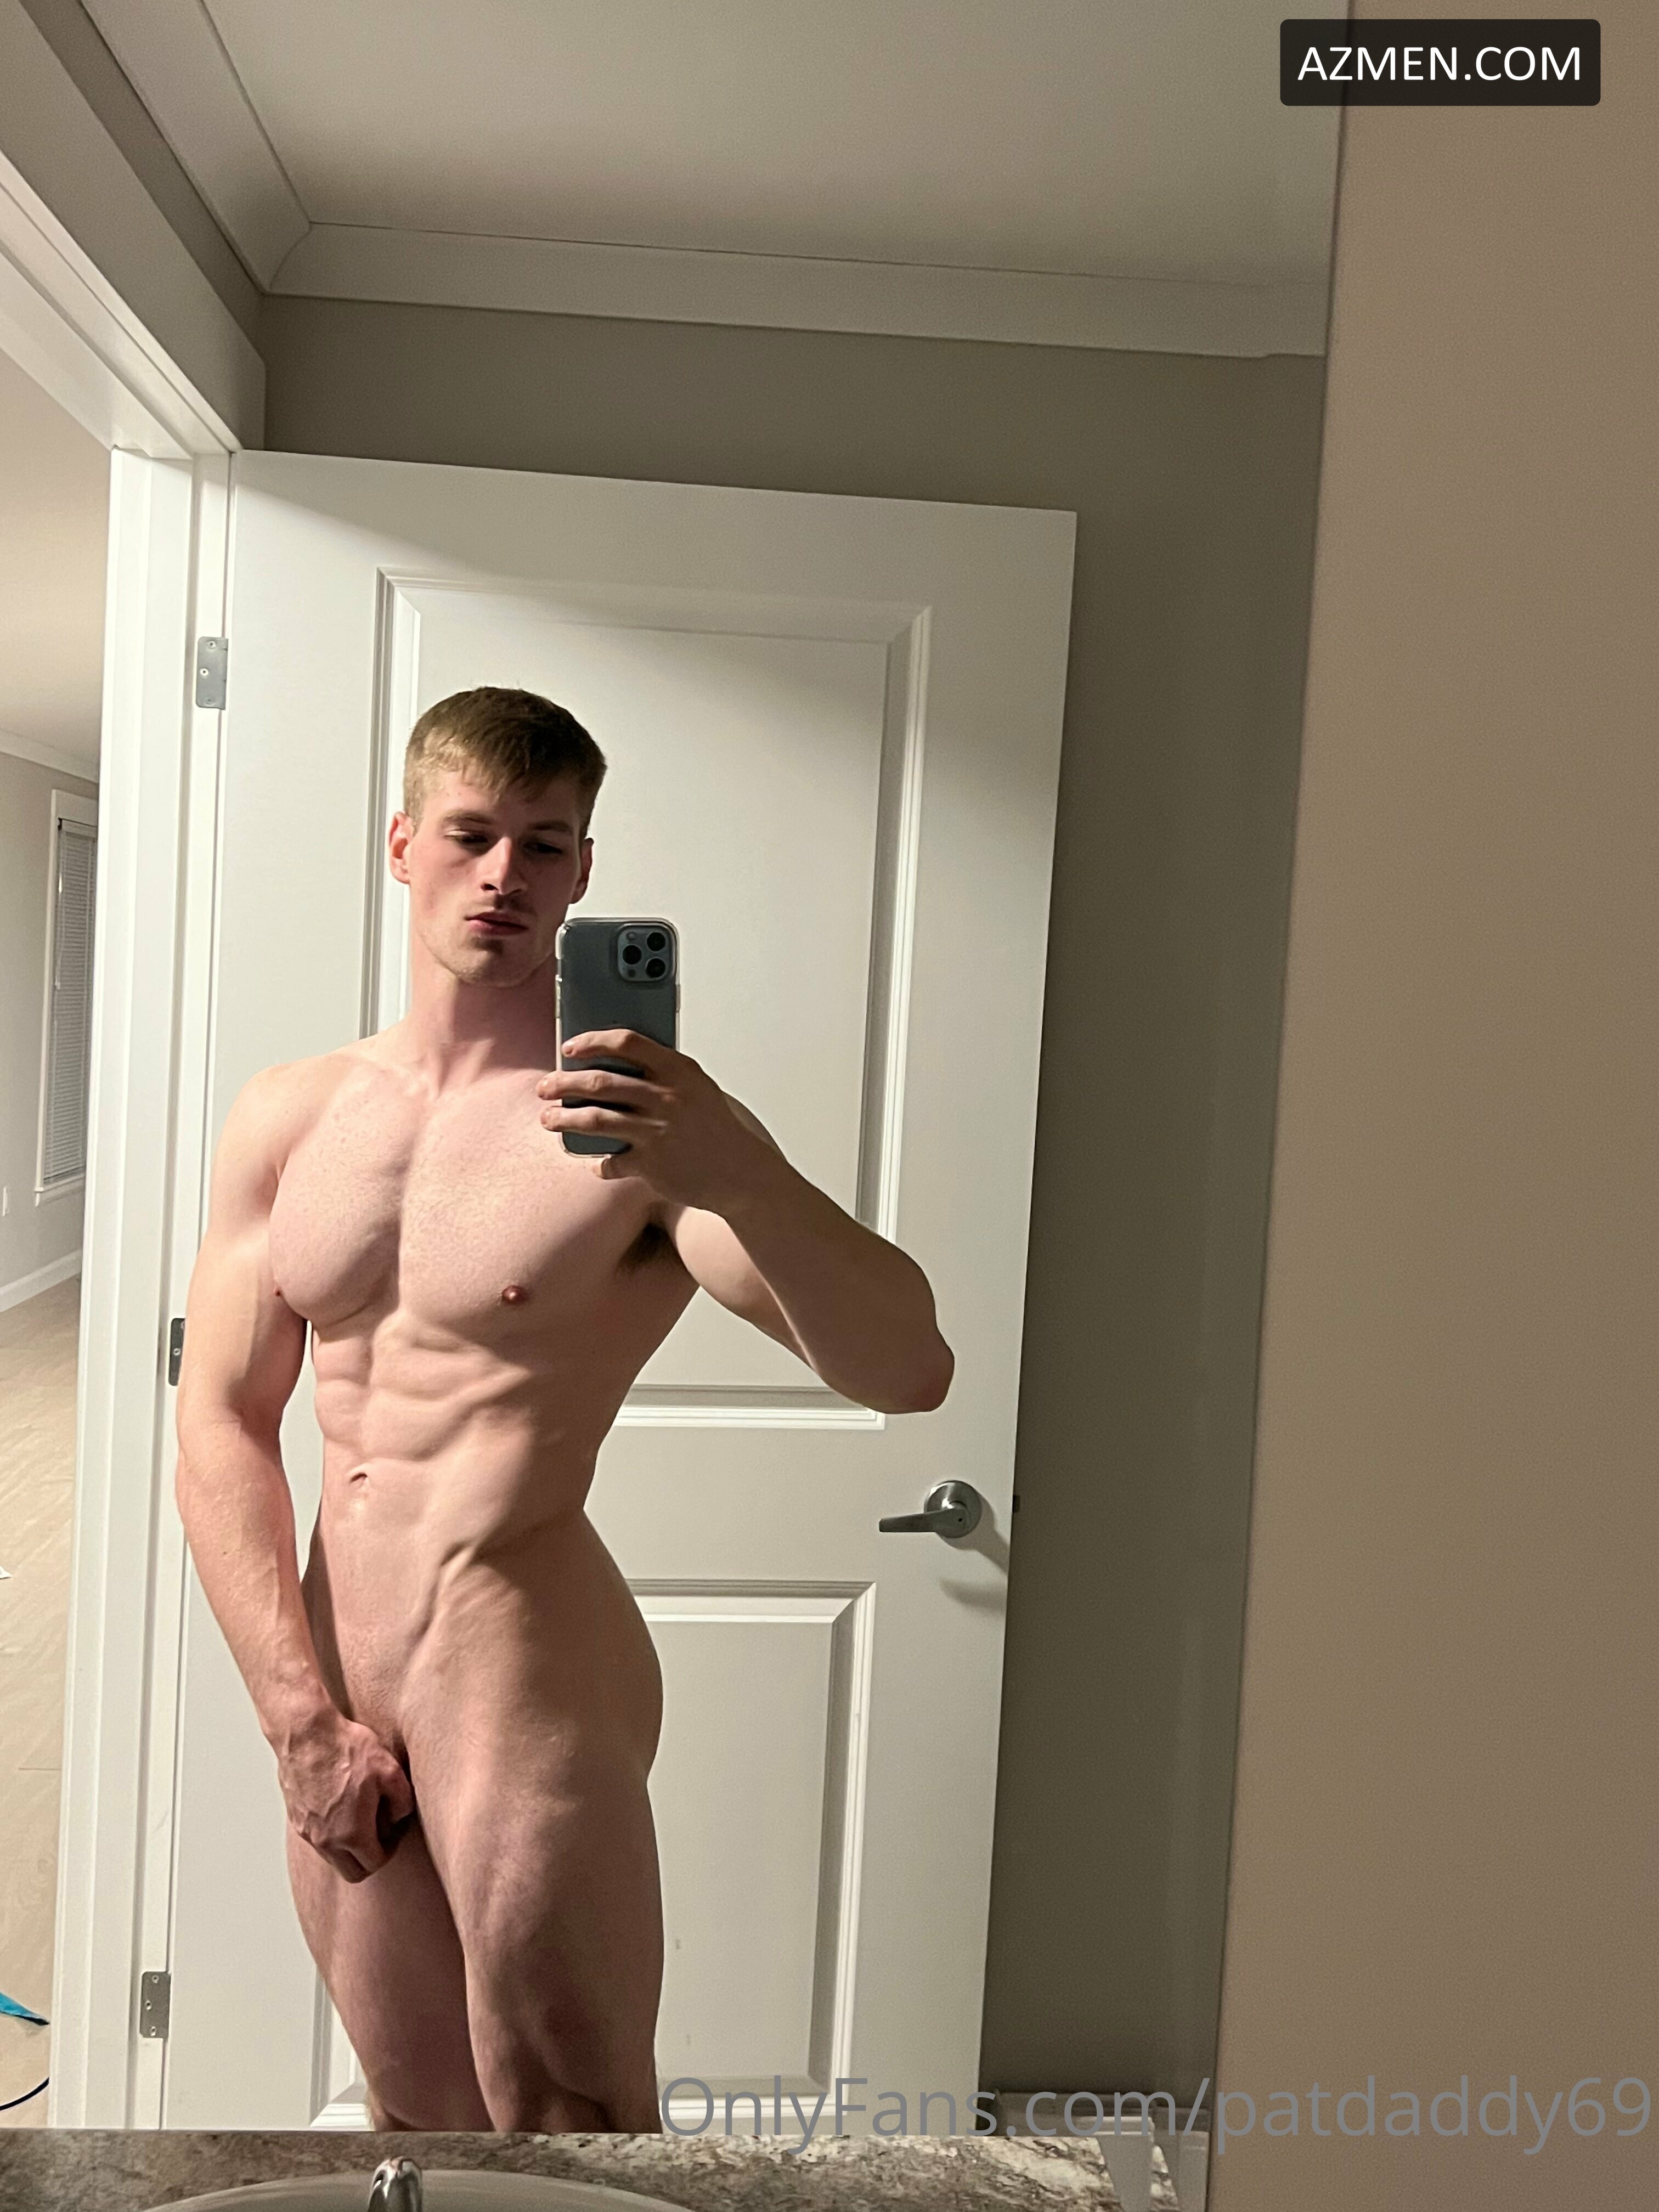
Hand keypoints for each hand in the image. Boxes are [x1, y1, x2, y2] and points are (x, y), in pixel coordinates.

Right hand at [274, 1707, 414, 1881]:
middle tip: (379, 1833)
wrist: (305, 1732)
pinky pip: (317, 1839)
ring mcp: (307, 1831)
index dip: (390, 1850)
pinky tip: (341, 1805)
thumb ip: (402, 1801)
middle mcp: (325, 1841)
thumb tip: (399, 1817)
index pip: (374, 1863)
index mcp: (351, 1834)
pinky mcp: (295, 1818)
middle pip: (351, 1871)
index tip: (393, 1832)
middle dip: (368, 1858)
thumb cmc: (346, 1749)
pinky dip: (331, 1833)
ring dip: (348, 1846)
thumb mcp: (390, 1771)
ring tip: (360, 1815)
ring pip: (332, 1857)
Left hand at [538, 1032, 772, 1211]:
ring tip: (549, 1119)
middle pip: (600, 1082)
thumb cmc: (715, 1127)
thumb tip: (616, 1060)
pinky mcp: (652, 1164)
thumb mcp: (698, 1087)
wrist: (741, 1172)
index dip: (592, 1041)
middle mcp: (666, 1097)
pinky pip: (611, 1162)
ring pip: (596, 1118)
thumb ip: (665, 1071)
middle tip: (545, 1087)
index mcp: (678, 1071)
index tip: (570, 1048)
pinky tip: (594, 1163)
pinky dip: (599, 1164)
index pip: (627, 1042)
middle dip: (563, 1083)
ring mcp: (657, 1131)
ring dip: (564, 1119)